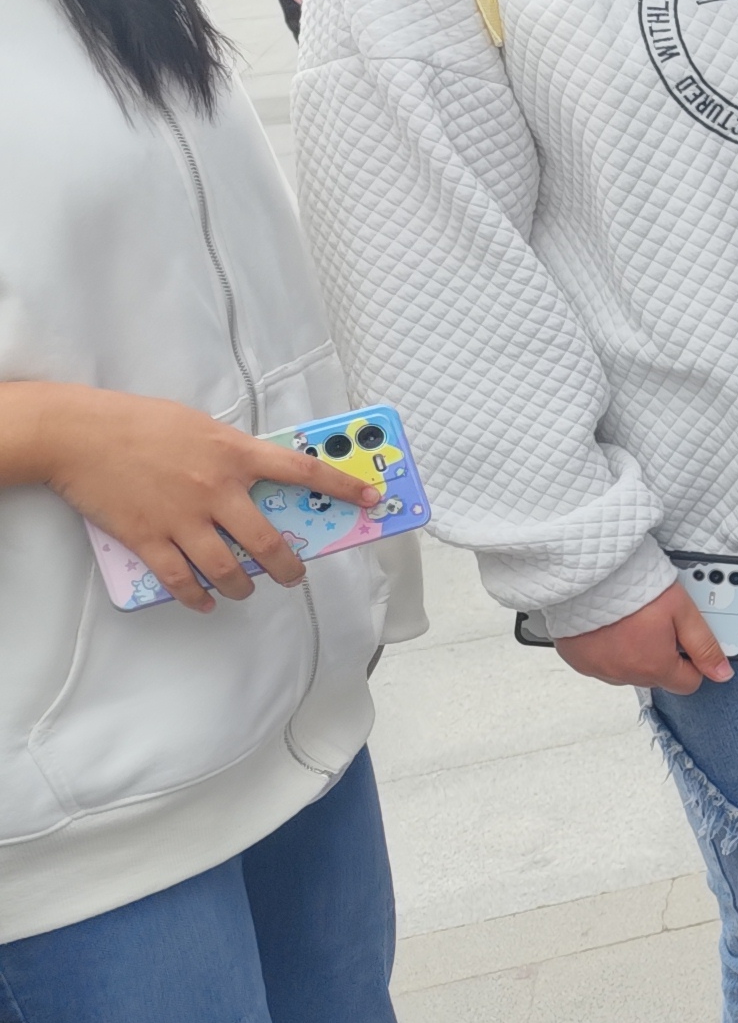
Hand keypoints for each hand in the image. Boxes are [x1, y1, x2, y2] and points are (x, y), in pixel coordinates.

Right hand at [29, 385, 371, 610]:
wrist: (80, 435)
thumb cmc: (139, 421)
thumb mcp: (200, 426)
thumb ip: (232, 451)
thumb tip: (256, 470)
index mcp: (235, 454)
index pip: (303, 472)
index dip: (344, 487)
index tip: (372, 500)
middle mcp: (217, 490)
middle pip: (268, 541)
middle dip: (288, 567)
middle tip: (294, 576)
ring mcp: (183, 518)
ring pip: (228, 569)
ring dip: (243, 586)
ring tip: (246, 589)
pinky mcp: (149, 539)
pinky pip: (181, 579)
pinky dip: (197, 596)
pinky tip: (205, 601)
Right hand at [554, 579, 734, 694]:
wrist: (586, 575)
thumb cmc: (634, 589)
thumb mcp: (683, 611)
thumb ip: (705, 645)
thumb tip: (723, 673)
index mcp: (654, 667)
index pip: (688, 683)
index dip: (694, 661)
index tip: (689, 641)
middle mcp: (624, 674)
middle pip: (658, 675)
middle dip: (664, 653)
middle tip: (660, 621)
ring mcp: (598, 669)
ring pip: (630, 669)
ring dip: (636, 652)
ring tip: (634, 619)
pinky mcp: (578, 659)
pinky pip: (602, 662)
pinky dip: (610, 648)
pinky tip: (612, 625)